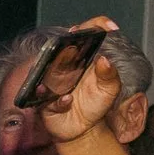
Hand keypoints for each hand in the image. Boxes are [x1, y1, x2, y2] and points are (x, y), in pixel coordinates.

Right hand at [39, 15, 122, 148]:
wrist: (83, 128)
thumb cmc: (95, 105)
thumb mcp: (110, 89)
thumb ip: (110, 75)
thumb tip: (104, 60)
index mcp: (82, 58)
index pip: (86, 34)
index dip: (96, 25)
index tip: (109, 28)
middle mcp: (63, 66)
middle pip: (61, 47)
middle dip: (66, 44)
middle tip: (74, 43)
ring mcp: (51, 81)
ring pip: (46, 70)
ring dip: (51, 71)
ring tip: (62, 73)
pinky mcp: (43, 100)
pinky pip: (46, 98)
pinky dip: (58, 100)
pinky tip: (67, 100)